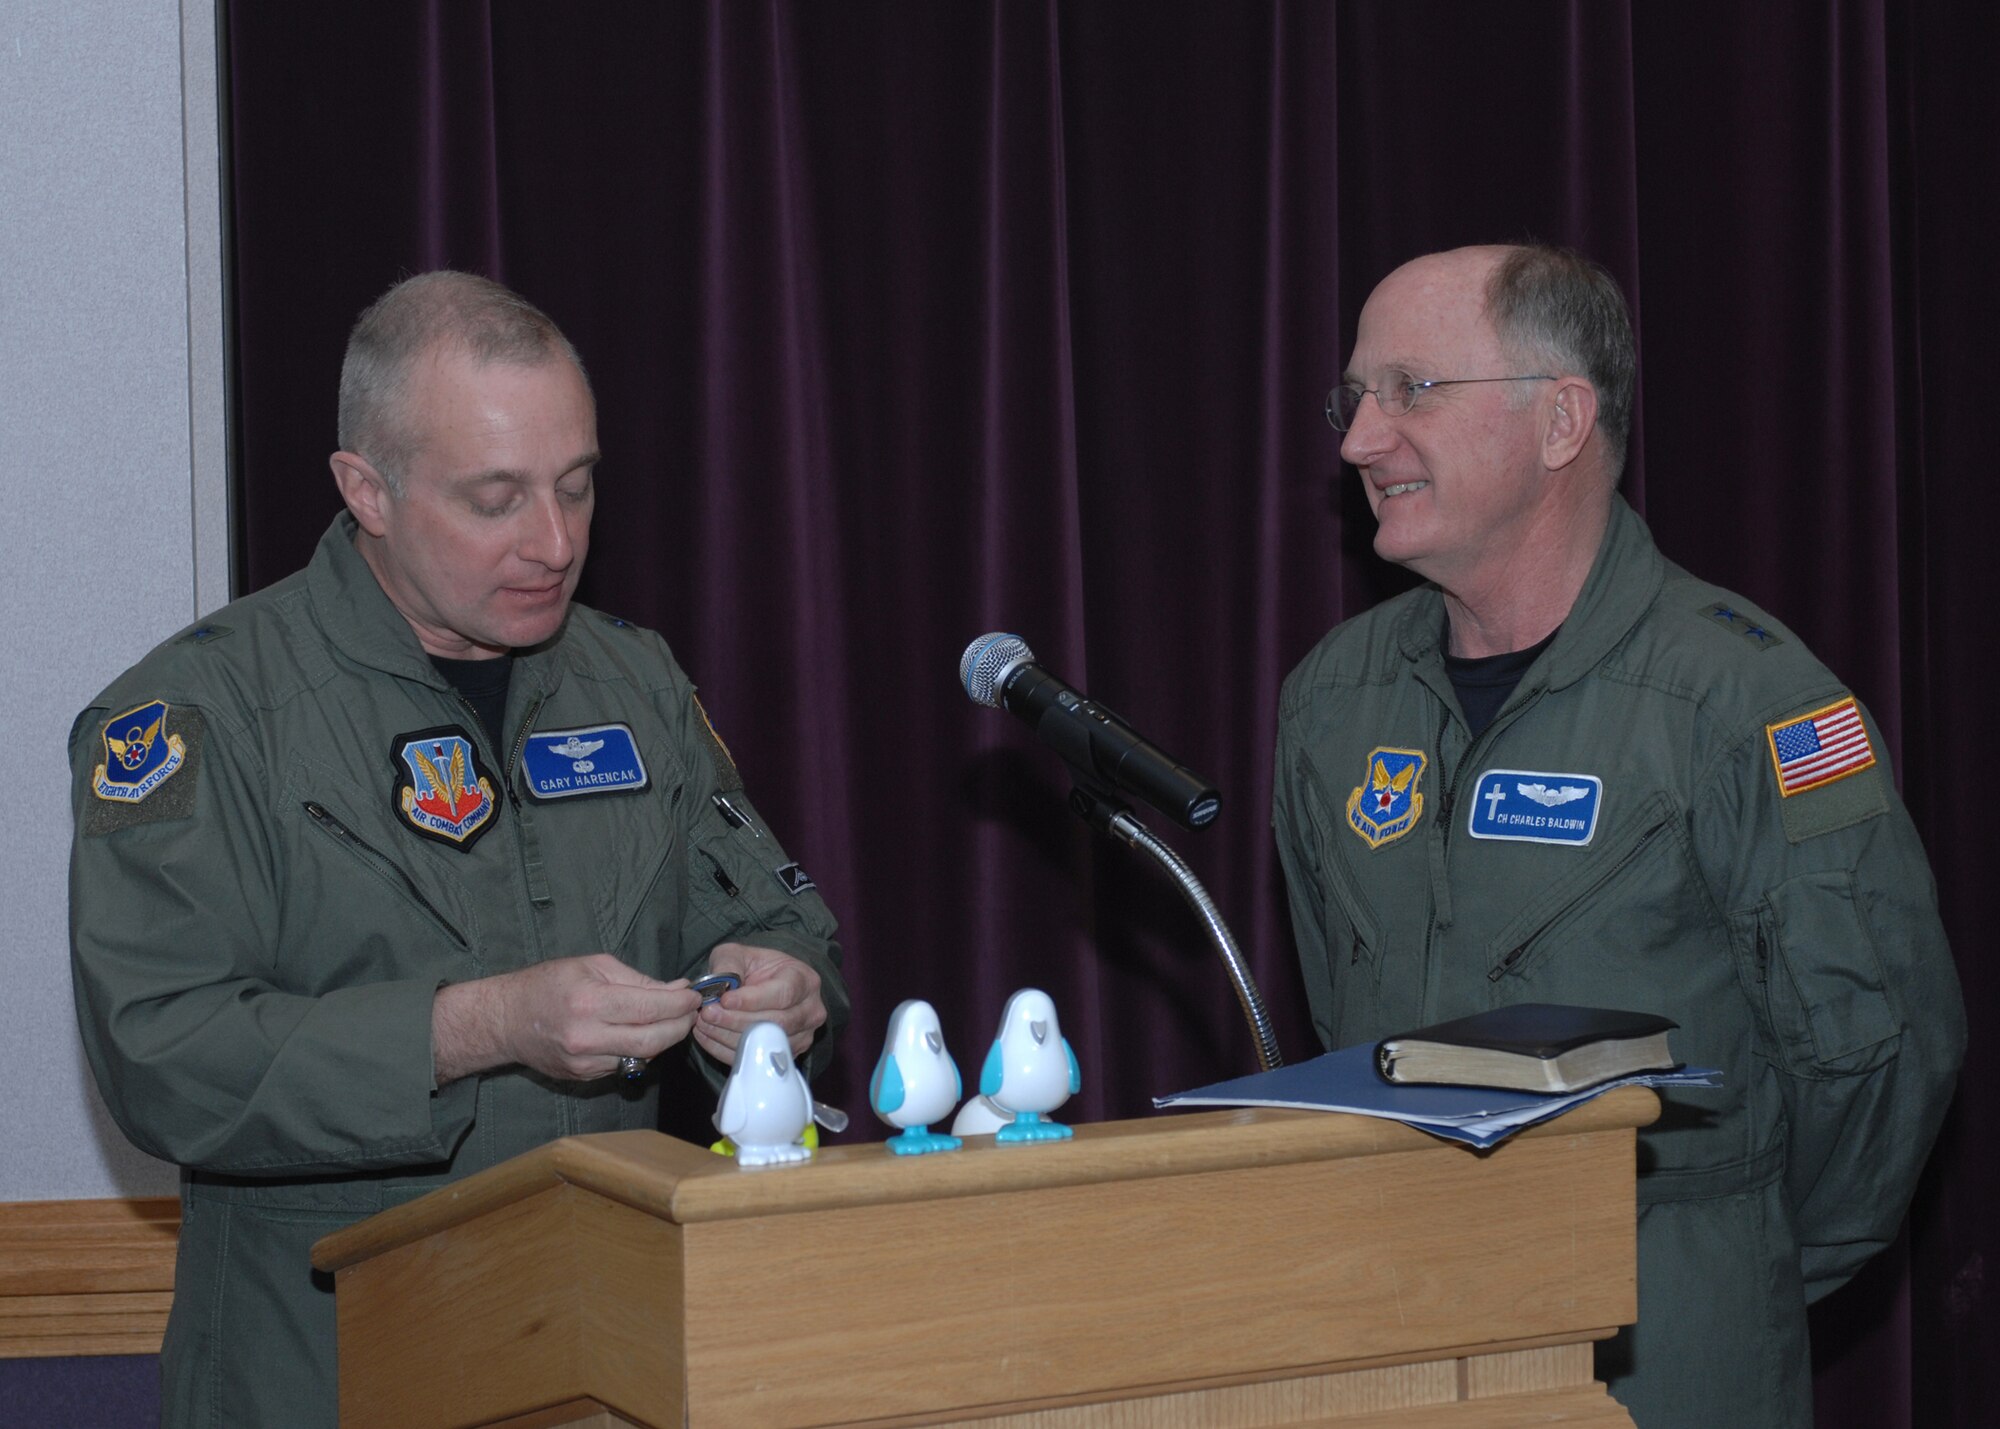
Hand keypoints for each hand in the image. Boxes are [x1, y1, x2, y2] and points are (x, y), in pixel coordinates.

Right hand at [432, 954, 702, 1083]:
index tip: (695, 996)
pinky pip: (625, 1065)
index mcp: (590, 1003)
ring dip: (664, 1040)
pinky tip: (642, 1034)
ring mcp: (585, 1063)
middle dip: (681, 1025)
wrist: (507, 1020)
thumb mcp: (593, 966)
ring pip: (643, 1057)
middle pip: (654, 1040)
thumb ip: (638, 980)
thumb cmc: (549, 983)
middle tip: (691, 1011)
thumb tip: (677, 989)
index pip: (651, 1008)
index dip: (681, 1003)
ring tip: (671, 1021)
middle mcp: (588, 1038)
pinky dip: (640, 1051)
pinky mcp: (584, 1077)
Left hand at [693, 942, 826, 1063]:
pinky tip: (709, 1037)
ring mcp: (802, 1036)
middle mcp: (810, 1011)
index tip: (725, 1000)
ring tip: (704, 1023)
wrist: (764, 987)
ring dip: (729, 1036)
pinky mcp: (786, 1054)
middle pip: (776, 1022)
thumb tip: (720, 983)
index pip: (783, 993)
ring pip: (766, 1043)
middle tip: (707, 1013)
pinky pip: (756, 1059)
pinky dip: (727, 1050)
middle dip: (736, 1020)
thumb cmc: (755, 969)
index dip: (753, 1000)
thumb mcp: (739, 954)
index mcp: (805, 980)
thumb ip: (729, 963)